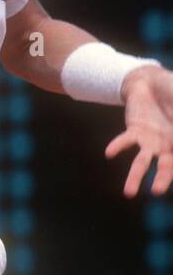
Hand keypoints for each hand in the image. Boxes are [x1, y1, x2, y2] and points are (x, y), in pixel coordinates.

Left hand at [106, 65, 172, 195]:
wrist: (152, 81)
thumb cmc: (172, 91)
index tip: (162, 184)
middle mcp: (167, 146)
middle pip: (165, 167)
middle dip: (162, 179)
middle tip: (157, 191)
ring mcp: (149, 141)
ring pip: (142, 162)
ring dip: (135, 177)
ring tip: (128, 193)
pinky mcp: (134, 131)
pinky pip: (125, 141)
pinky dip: (118, 146)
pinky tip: (109, 152)